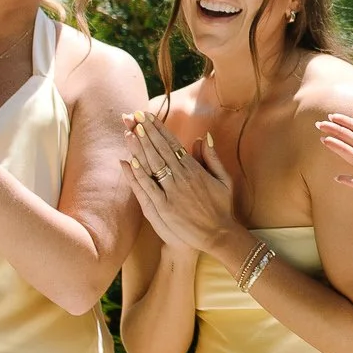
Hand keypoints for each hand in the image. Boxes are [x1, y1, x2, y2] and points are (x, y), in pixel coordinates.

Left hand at [122, 113, 241, 255]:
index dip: (159, 129)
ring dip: (140, 148)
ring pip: (153, 166)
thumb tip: (203, 137)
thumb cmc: (222, 208)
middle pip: (160, 151)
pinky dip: (139, 175)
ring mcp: (172, 193)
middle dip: (146, 133)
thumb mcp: (224, 179)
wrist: (219, 235)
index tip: (148, 117)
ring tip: (129, 132)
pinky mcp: (164, 208)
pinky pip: (149, 188)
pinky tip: (130, 162)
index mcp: (195, 170)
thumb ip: (212, 158)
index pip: (173, 144)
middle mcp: (182, 178)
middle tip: (133, 117)